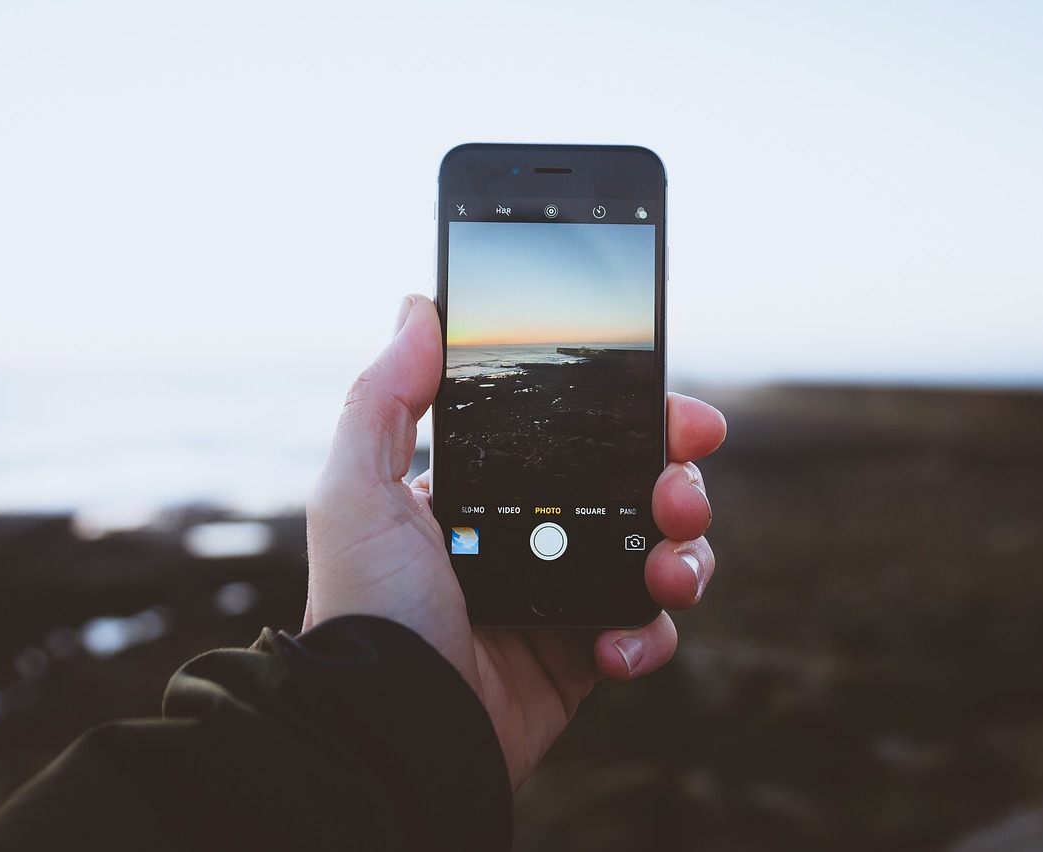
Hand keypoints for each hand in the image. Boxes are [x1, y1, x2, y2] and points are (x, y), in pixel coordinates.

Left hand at [305, 295, 725, 788]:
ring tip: (666, 572)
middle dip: (678, 483)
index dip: (636, 418)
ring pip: (661, 553)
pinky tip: (614, 648)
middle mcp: (533, 534)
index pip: (579, 434)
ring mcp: (564, 593)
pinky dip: (649, 635)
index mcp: (490, 489)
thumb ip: (385, 397)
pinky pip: (648, 630)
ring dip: (684, 555)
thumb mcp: (357, 491)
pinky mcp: (584, 655)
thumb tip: (418, 306)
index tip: (678, 413)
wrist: (391, 729)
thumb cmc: (368, 607)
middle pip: (638, 486)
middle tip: (678, 495)